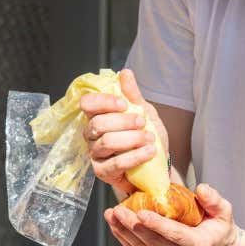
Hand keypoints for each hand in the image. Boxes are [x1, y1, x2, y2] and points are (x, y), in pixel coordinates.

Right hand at [80, 69, 169, 194]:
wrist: (157, 166)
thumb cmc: (147, 138)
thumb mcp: (144, 113)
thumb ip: (133, 95)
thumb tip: (125, 73)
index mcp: (98, 116)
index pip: (87, 104)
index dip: (103, 102)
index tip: (124, 104)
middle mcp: (92, 134)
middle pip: (98, 123)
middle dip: (123, 121)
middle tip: (142, 122)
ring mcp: (95, 154)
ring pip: (106, 142)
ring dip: (132, 139)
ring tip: (150, 139)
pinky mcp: (102, 172)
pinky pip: (115, 164)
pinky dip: (135, 156)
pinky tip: (149, 152)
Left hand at [105, 182, 238, 245]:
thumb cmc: (221, 227)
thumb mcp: (225, 211)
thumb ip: (214, 200)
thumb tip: (202, 189)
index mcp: (199, 245)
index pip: (175, 234)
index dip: (157, 224)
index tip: (141, 212)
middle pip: (153, 242)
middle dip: (132, 226)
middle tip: (118, 210)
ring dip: (124, 232)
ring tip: (111, 215)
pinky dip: (125, 239)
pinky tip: (116, 226)